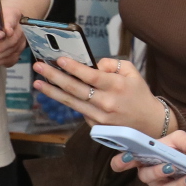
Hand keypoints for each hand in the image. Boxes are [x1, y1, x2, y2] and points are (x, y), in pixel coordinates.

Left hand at [0, 1, 26, 67]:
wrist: (1, 23)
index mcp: (12, 14)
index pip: (12, 19)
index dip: (9, 25)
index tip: (6, 32)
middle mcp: (20, 28)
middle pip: (12, 39)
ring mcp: (20, 41)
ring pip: (12, 51)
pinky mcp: (17, 51)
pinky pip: (11, 59)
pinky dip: (0, 62)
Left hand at [35, 56, 163, 131]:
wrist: (148, 123)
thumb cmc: (139, 95)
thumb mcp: (132, 73)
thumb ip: (112, 64)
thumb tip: (93, 64)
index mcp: (117, 86)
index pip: (91, 76)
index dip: (74, 68)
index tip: (60, 59)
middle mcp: (106, 103)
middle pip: (75, 89)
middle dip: (54, 76)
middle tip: (38, 66)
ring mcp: (99, 117)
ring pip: (71, 102)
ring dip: (52, 91)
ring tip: (37, 82)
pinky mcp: (94, 126)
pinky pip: (78, 109)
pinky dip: (66, 100)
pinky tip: (55, 92)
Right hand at [119, 130, 185, 185]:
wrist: (182, 155)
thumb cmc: (171, 146)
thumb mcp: (176, 138)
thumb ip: (183, 140)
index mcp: (140, 160)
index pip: (121, 163)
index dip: (121, 161)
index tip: (129, 156)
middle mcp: (147, 175)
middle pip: (146, 177)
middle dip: (158, 172)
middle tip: (171, 166)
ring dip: (178, 185)